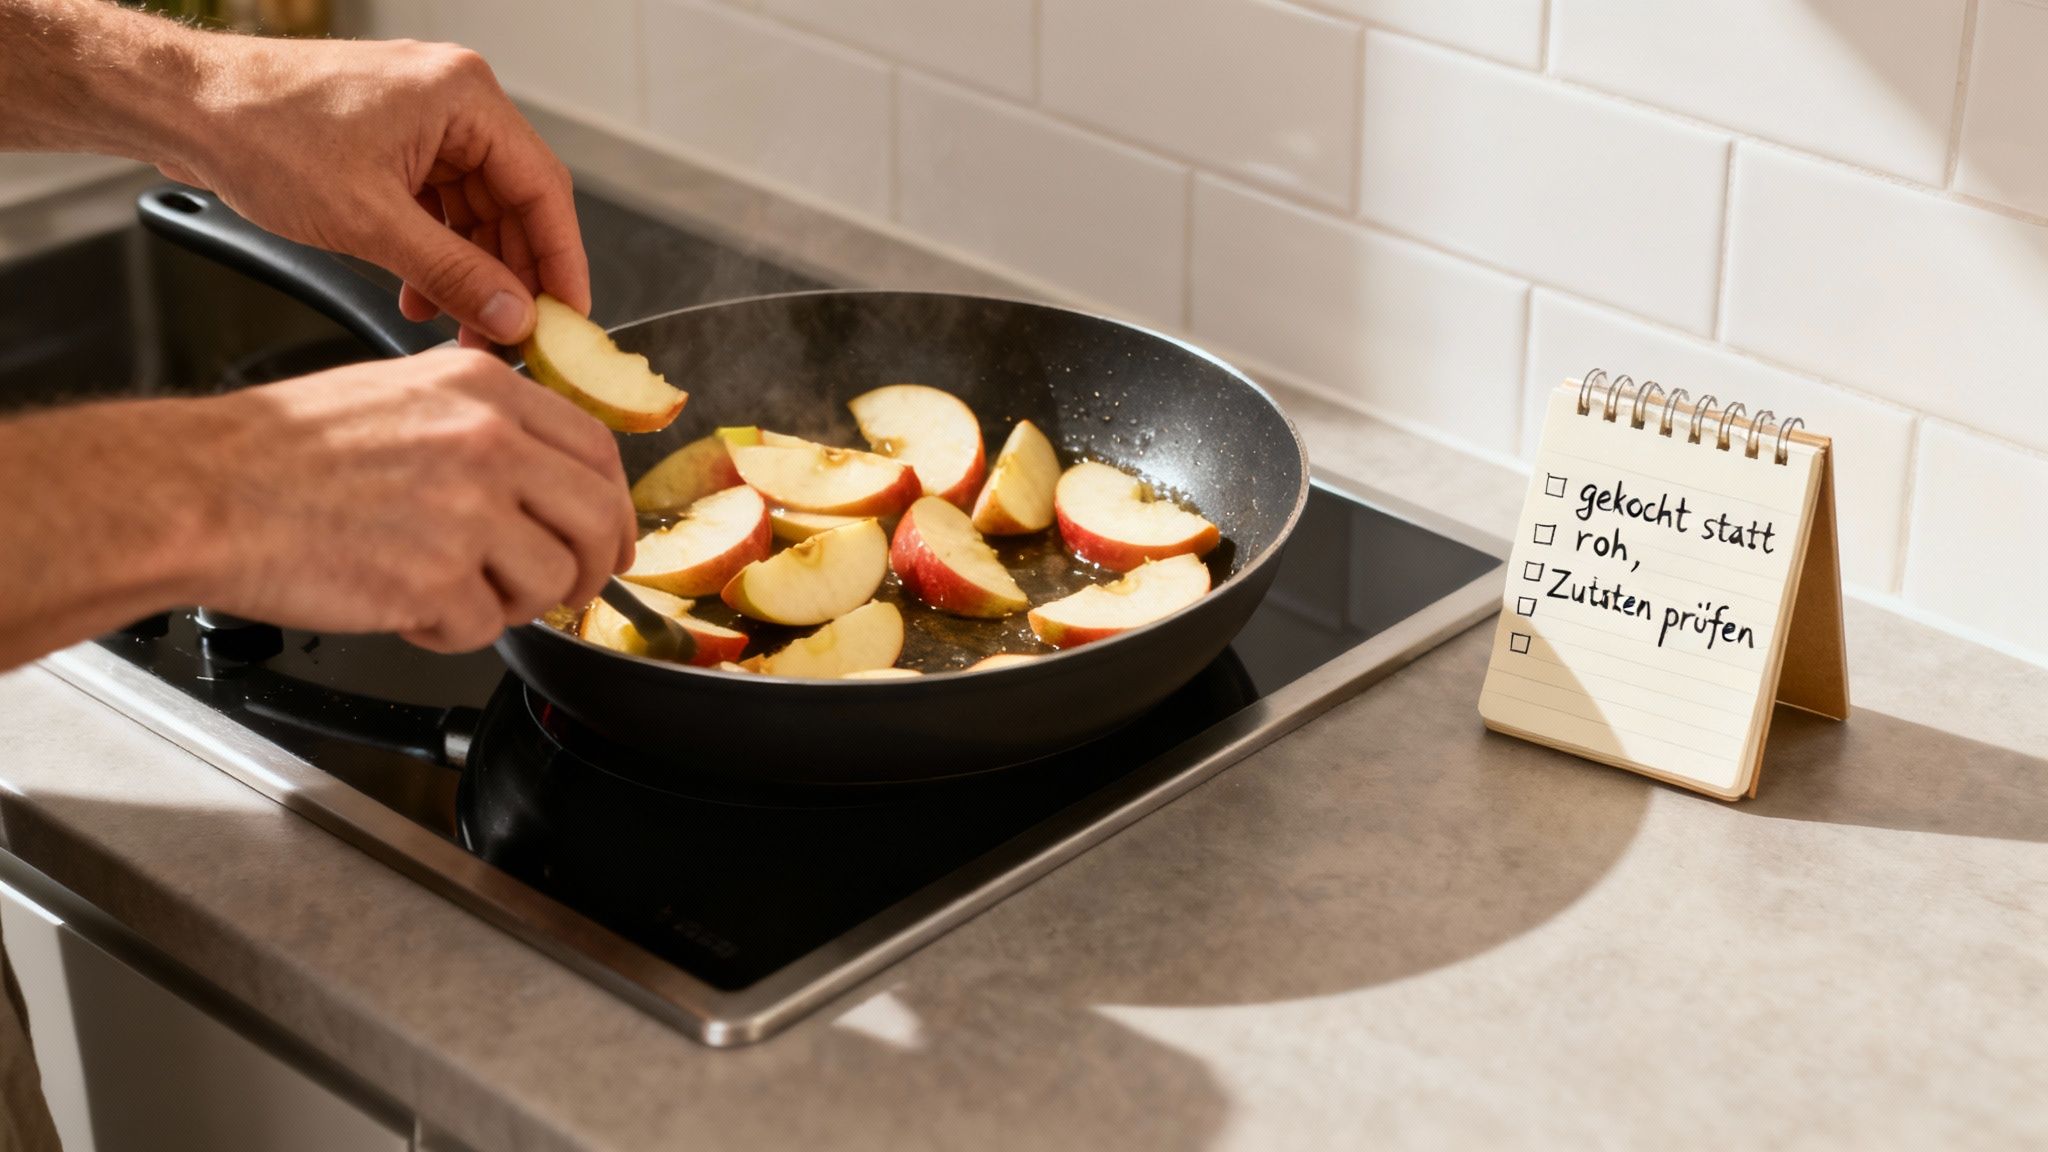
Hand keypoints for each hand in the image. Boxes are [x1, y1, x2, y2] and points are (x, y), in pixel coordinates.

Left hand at [161, 35, 588, 347]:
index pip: (543, 189)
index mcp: (464, 96)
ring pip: (476, 210)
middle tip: (511, 335)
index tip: (569, 318)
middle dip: (510, 275)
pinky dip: (436, 251)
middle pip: (514, 202)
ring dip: (470, 270)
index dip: (561, 261)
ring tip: (456, 323)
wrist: (182, 106)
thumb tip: (512, 316)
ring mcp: (424, 118)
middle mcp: (454, 99)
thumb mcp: (368, 221)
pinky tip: (420, 294)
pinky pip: (439, 204)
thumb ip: (453, 274)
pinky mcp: (396, 138)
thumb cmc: (259, 133)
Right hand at [190, 350, 635, 651]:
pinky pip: (484, 627)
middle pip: (598, 521)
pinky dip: (449, 632)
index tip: (609, 538)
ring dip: (511, 603)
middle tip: (568, 591)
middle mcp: (488, 443)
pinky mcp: (438, 577)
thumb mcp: (400, 394)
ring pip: (550, 582)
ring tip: (448, 589)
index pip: (597, 452)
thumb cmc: (282, 450)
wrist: (205, 490)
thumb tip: (545, 473)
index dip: (614, 508)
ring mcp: (469, 510)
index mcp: (485, 391)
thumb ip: (482, 423)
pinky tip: (404, 605)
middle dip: (591, 569)